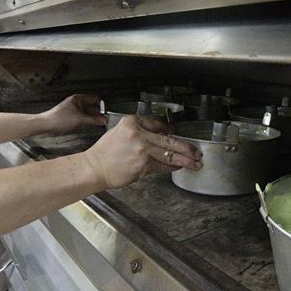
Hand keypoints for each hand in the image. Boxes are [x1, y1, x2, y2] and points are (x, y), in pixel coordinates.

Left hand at [40, 94, 105, 133]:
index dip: (101, 105)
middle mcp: (76, 103)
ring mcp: (74, 110)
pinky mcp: (71, 117)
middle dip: (98, 113)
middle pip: (92, 107)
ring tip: (98, 124)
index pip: (94, 99)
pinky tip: (89, 125)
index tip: (106, 113)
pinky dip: (87, 121)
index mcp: (78, 99)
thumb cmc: (58, 118)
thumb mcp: (79, 119)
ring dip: (92, 118)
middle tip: (104, 120)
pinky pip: (83, 118)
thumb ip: (93, 120)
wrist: (46, 125)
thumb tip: (103, 120)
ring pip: (87, 113)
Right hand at [85, 116, 201, 188]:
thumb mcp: (120, 131)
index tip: (178, 135)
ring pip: (170, 154)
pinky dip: (172, 167)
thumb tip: (162, 135)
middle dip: (187, 147)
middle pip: (169, 140)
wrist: (94, 168)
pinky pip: (162, 166)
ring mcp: (142, 150)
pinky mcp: (143, 165)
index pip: (159, 124)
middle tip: (196, 151)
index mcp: (132, 122)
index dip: (171, 131)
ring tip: (195, 162)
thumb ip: (140, 131)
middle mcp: (139, 134)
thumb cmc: (105, 153)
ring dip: (185, 159)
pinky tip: (178, 167)